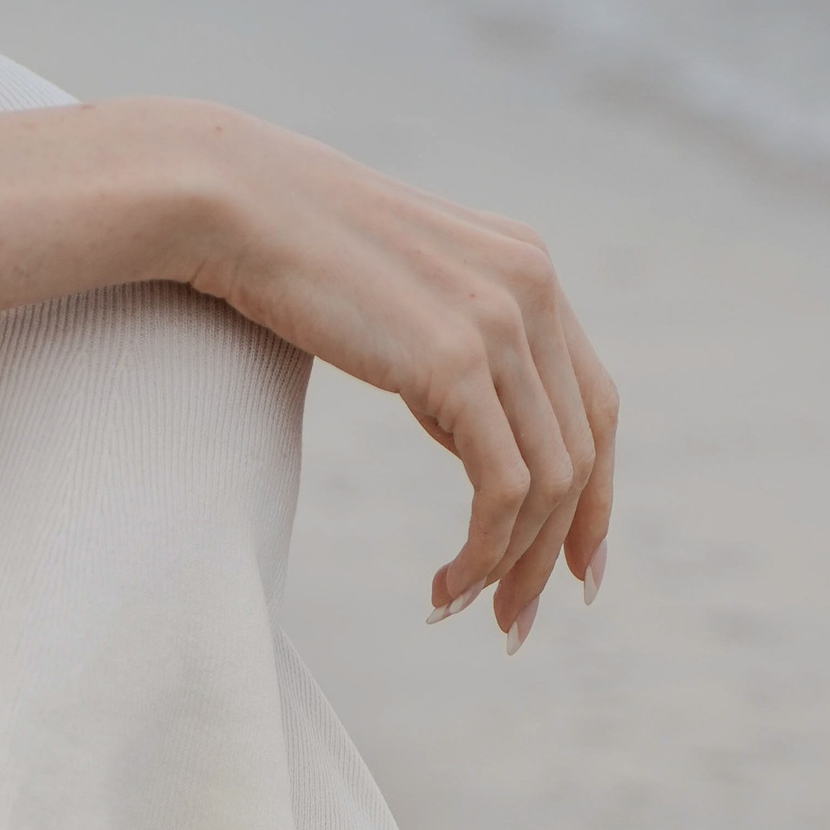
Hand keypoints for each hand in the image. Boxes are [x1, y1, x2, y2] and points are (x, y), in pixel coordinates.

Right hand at [0, 102, 616, 639]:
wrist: (233, 202)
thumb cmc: (290, 254)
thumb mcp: (400, 300)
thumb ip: (452, 346)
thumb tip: (467, 424)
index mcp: (528, 272)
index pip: (596, 407)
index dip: (596, 500)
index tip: (574, 573)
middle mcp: (533, 290)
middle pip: (581, 455)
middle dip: (554, 554)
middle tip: (512, 627)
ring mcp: (501, 321)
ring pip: (548, 484)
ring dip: (511, 567)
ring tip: (459, 611)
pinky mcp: (456, 360)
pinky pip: (502, 490)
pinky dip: (483, 554)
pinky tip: (441, 589)